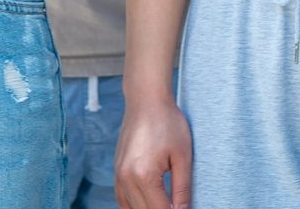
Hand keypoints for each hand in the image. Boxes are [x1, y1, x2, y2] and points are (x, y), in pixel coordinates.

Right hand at [114, 93, 192, 208]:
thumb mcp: (183, 155)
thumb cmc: (167, 122)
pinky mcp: (116, 171)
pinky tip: (148, 203)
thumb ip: (182, 188)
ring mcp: (118, 175)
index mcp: (144, 175)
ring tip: (165, 204)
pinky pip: (122, 199)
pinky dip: (134, 206)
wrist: (146, 100)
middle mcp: (126, 178)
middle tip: (178, 207)